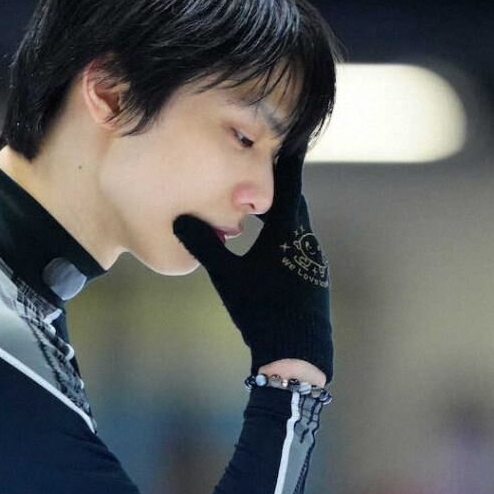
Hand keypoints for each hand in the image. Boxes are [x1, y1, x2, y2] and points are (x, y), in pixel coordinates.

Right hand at [173, 145, 333, 382]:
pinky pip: (298, 249)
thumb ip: (205, 246)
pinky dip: (284, 238)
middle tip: (266, 169)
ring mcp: (313, 264)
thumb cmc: (262, 312)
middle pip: (293, 206)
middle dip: (279, 188)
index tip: (286, 138)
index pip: (286, 187)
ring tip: (264, 206)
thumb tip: (179, 218)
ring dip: (281, 216)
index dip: (284, 162)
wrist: (298, 355)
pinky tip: (272, 248)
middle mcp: (305, 243)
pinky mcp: (314, 282)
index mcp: (286, 235)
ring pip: (296, 229)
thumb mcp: (228, 277)